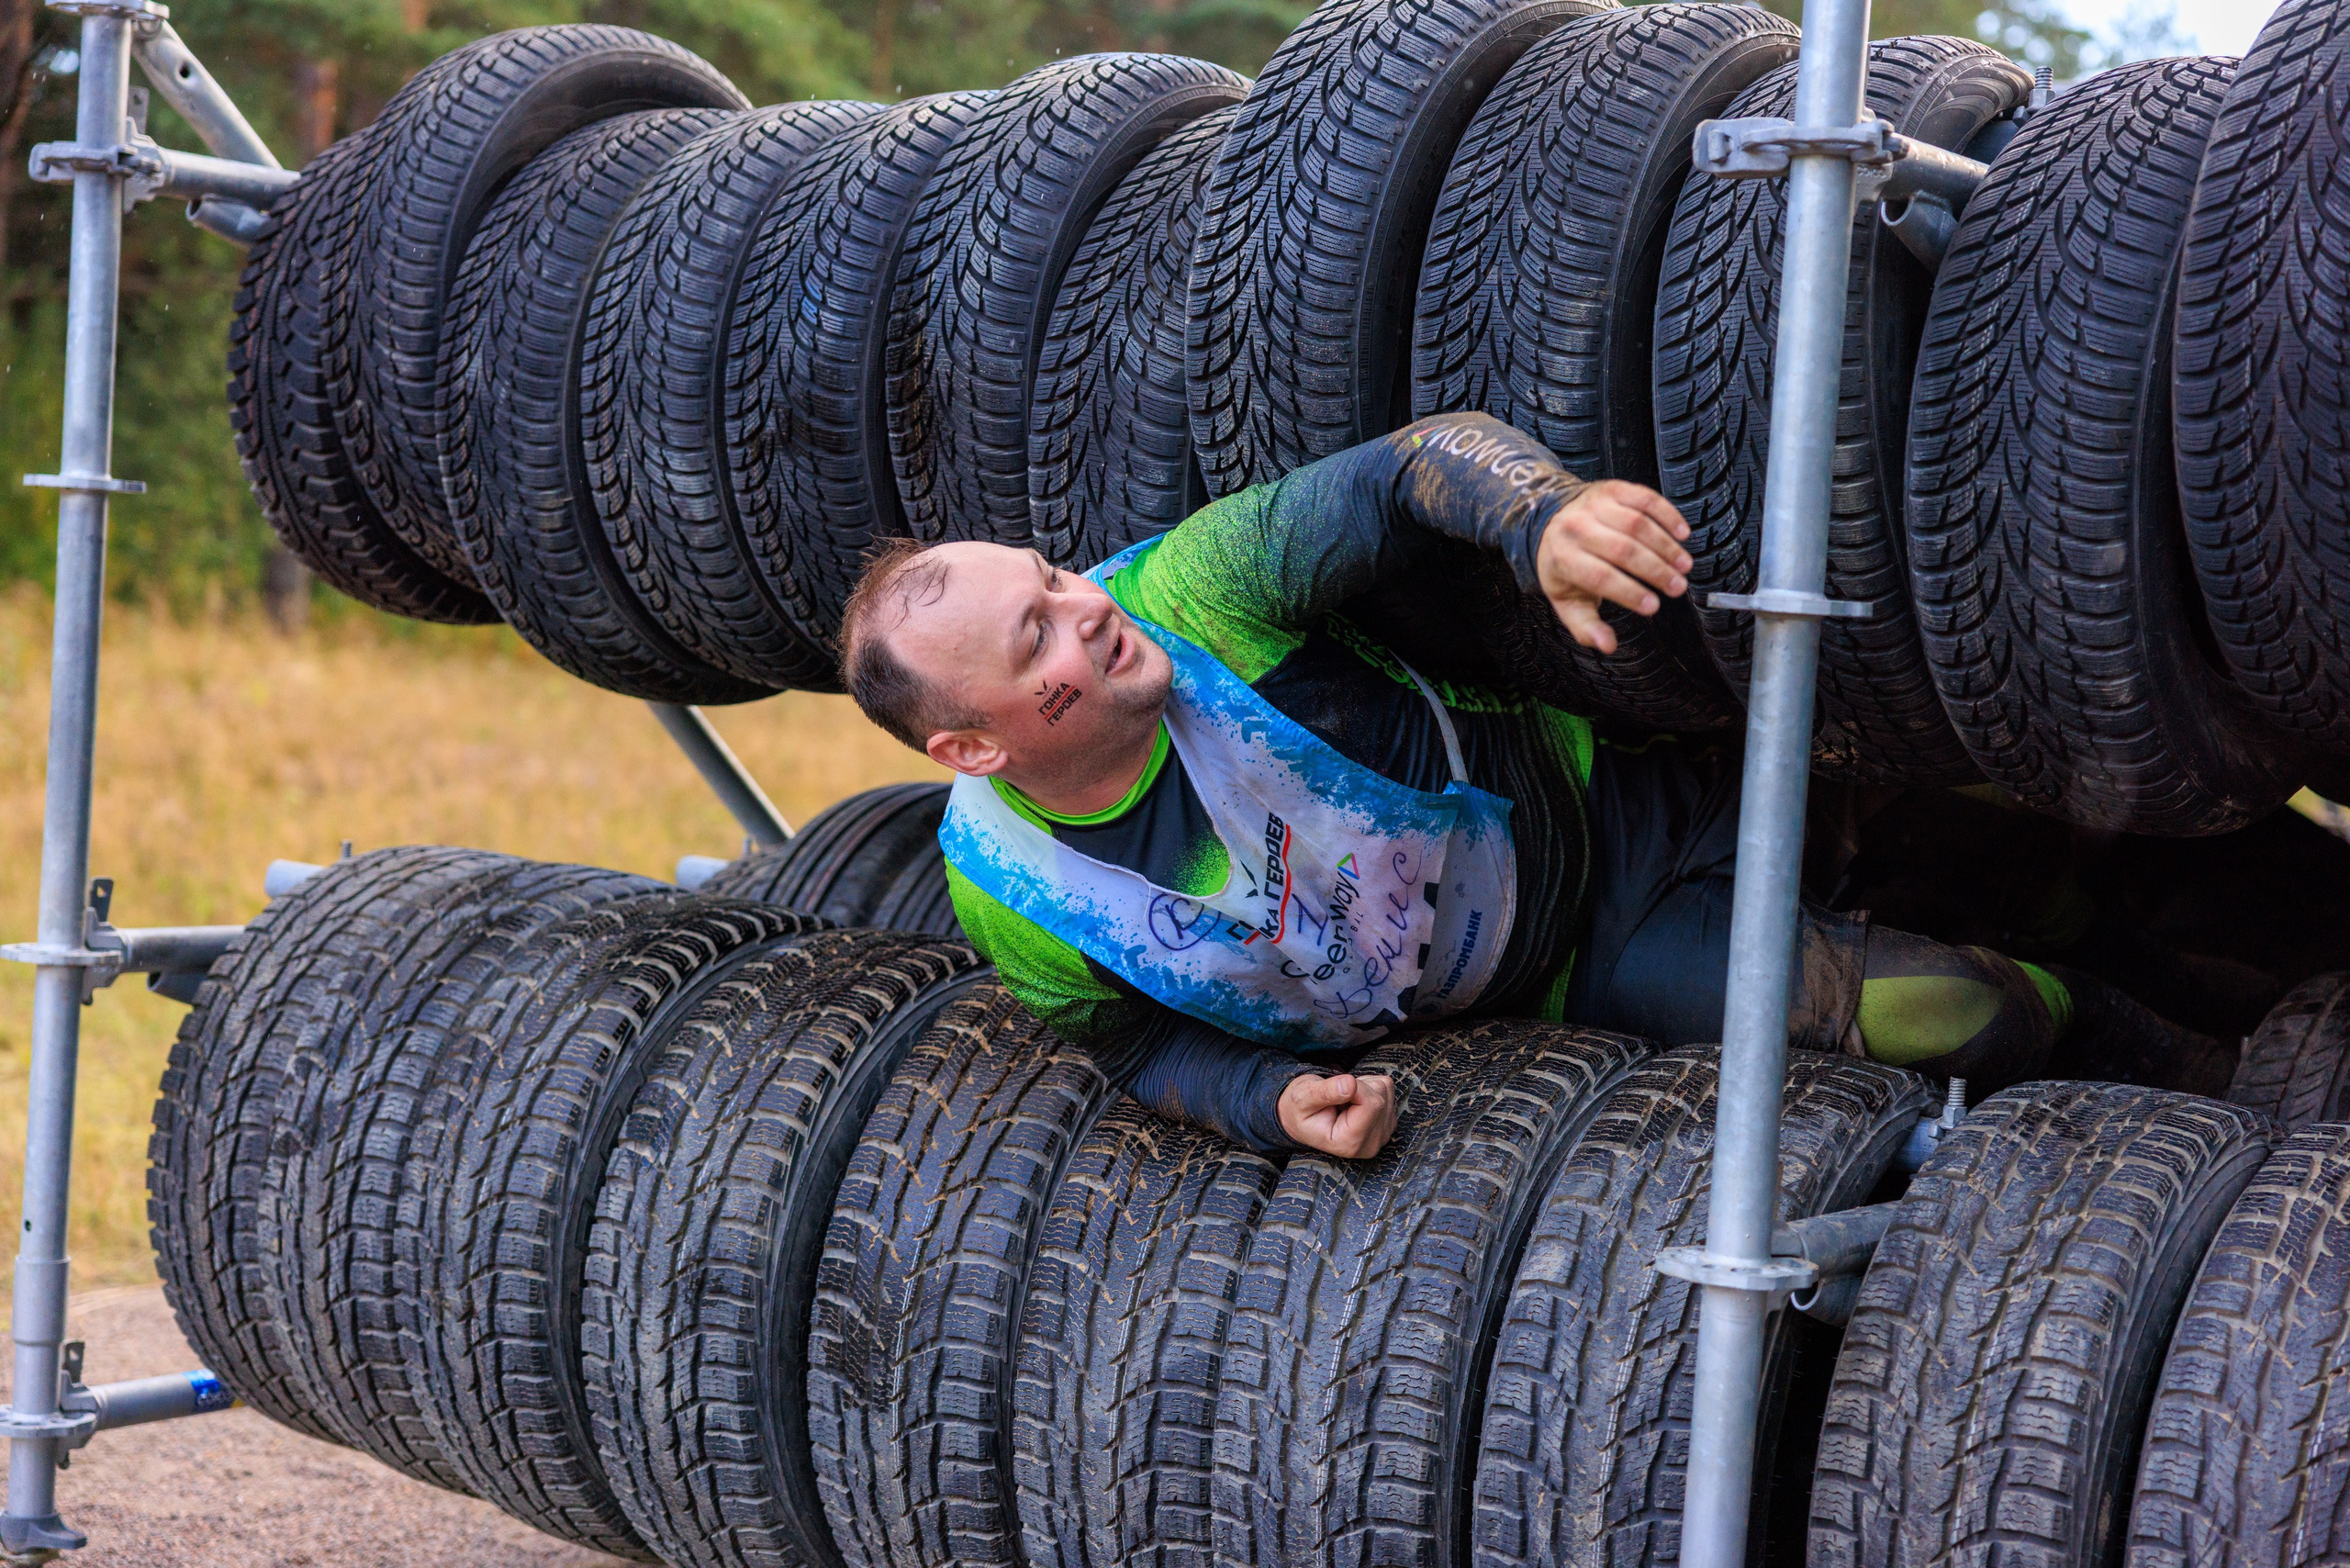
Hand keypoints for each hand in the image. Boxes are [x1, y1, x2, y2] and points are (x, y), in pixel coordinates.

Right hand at [1278, 1072, 1397, 1159]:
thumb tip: (1350, 1084)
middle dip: (1359, 1086)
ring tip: (1343, 1100)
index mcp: (1349, 1143)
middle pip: (1380, 1096)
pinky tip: (1353, 1101)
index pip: (1372, 1104)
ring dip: (1363, 1086)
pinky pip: (1388, 1089)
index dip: (1355, 1087)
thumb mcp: (1303, 1098)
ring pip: (1385, 1089)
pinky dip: (1369, 1087)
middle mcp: (1370, 1145)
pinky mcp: (1387, 1123)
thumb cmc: (1300, 1109)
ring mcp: (1381, 1136)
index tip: (1335, 1091)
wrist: (1301, 1117)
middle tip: (1337, 1097)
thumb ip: (1325, 1092)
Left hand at [1535, 480, 1692, 653]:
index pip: (1600, 576)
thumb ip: (1586, 626)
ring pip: (1638, 524)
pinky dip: (1668, 515)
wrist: (1551, 521)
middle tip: (1677, 587)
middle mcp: (1576, 527)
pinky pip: (1645, 499)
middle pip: (1623, 549)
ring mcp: (1595, 505)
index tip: (1653, 607)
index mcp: (1563, 557)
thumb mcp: (1567, 601)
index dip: (1630, 593)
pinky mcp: (1613, 489)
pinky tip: (1683, 534)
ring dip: (1666, 547)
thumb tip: (1607, 646)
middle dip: (1655, 571)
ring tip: (1684, 566)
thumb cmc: (1565, 566)